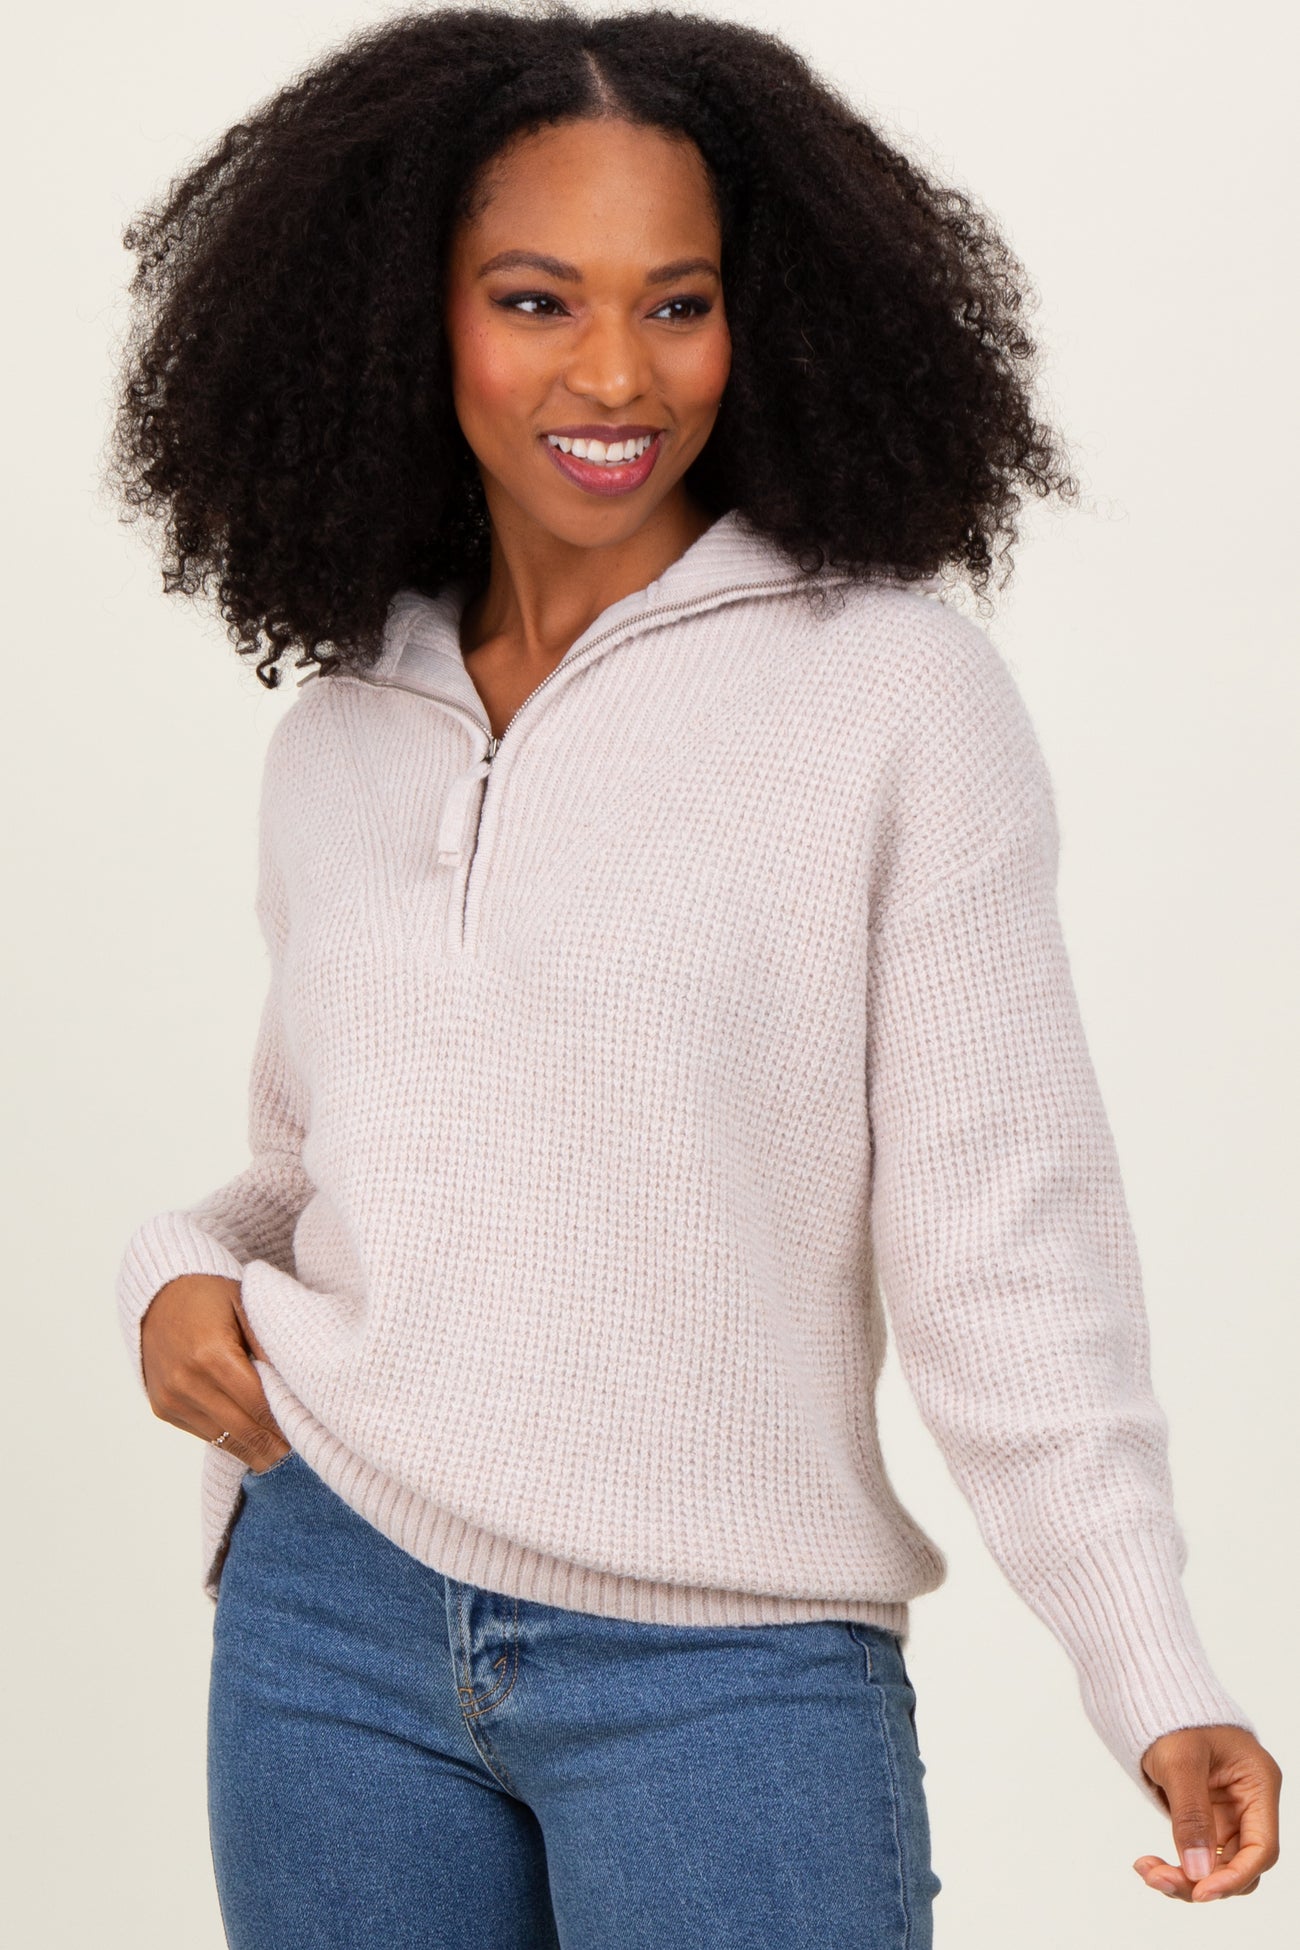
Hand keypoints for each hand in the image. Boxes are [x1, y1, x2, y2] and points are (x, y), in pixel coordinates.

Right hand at [139, 1273, 290, 1473]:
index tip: (308, 1431)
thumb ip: (269, 1345)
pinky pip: (204, 1434)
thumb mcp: (246, 1306)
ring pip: (223, 1439)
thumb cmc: (210, 1295)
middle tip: (301, 1451)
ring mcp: (171, 1398)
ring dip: (252, 1450)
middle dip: (273, 1446)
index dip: (285, 1423)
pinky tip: (251, 1441)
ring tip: (279, 1453)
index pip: (259, 1404)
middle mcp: (187, 1382)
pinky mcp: (162, 1408)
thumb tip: (296, 1385)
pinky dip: (229, 1439)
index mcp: (211, 1354)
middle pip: (243, 1430)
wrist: (157, 1293)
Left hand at [1134, 1724, 1281, 1902]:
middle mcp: (1249, 1803)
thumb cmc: (1170, 1715)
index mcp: (1258, 1783)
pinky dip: (1176, 1864)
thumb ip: (1191, 1814)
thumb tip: (1198, 1871)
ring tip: (1146, 1871)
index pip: (1261, 1847)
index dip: (1234, 1876)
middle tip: (1156, 1879)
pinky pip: (1198, 1854)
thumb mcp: (1180, 1761)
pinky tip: (1149, 1865)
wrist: (1147, 1694)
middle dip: (1201, 1880)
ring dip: (1185, 1877)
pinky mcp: (1205, 1817)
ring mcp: (1227, 1812)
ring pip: (1217, 1866)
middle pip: (1239, 1864)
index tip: (1200, 1892)